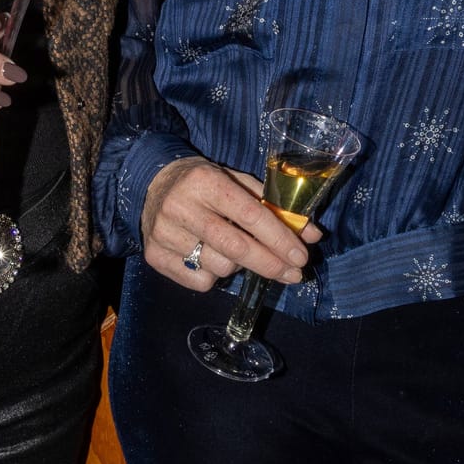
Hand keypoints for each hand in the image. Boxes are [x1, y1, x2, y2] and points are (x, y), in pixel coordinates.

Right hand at [139, 154, 319, 292]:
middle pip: (236, 247)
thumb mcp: (237, 182)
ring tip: (239, 253)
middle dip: (271, 264)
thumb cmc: (204, 183)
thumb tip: (312, 235)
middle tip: (293, 274)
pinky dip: (214, 276)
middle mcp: (181, 207)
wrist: (152, 183)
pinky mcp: (154, 255)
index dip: (280, 238)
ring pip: (219, 267)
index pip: (250, 215)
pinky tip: (212, 259)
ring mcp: (164, 234)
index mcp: (205, 182)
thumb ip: (273, 206)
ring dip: (240, 266)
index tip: (300, 256)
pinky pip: (199, 281)